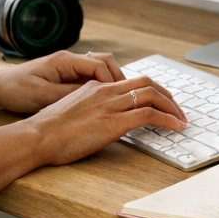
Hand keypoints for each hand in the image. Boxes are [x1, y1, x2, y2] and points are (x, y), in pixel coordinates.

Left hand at [0, 50, 124, 114]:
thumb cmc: (16, 89)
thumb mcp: (43, 95)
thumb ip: (69, 94)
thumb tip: (94, 97)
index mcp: (64, 61)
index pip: (98, 65)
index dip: (112, 81)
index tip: (118, 96)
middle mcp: (69, 61)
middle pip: (105, 63)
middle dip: (118, 79)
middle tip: (128, 97)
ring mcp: (68, 68)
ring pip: (99, 70)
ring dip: (111, 83)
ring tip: (119, 101)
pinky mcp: (65, 77)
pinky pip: (89, 79)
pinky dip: (100, 88)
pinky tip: (102, 103)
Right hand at [27, 75, 187, 165]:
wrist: (37, 136)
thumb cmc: (48, 130)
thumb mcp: (72, 111)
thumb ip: (90, 110)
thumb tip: (102, 121)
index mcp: (95, 87)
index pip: (131, 81)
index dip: (151, 90)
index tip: (161, 101)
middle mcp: (105, 91)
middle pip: (146, 83)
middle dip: (167, 96)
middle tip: (177, 110)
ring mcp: (109, 105)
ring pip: (151, 95)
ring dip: (172, 107)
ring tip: (181, 119)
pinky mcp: (112, 122)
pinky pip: (148, 115)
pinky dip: (167, 118)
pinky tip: (175, 127)